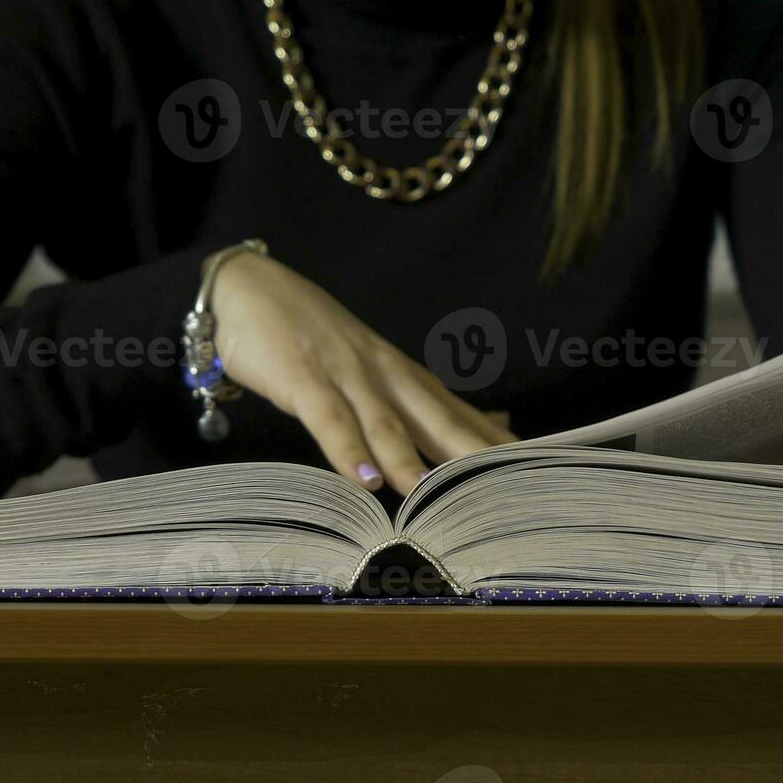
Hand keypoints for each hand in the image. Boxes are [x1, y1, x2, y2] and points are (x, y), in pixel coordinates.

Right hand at [209, 251, 516, 493]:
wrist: (251, 287)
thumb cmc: (310, 335)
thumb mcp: (369, 369)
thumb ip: (416, 404)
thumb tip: (484, 423)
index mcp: (400, 376)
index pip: (456, 412)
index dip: (491, 439)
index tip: (531, 463)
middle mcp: (382, 375)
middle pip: (435, 416)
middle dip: (471, 449)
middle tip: (506, 478)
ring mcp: (343, 375)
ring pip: (384, 423)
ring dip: (408, 459)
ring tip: (432, 494)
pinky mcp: (302, 378)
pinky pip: (328, 418)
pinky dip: (347, 449)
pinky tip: (364, 478)